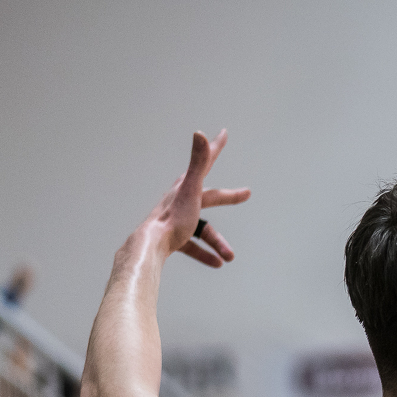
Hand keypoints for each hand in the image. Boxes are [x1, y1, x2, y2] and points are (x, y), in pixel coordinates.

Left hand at [145, 129, 249, 267]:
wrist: (150, 246)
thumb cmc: (173, 218)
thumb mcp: (191, 189)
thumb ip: (198, 162)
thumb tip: (199, 133)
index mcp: (186, 187)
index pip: (205, 163)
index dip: (216, 148)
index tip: (224, 134)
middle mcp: (181, 200)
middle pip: (210, 198)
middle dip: (228, 198)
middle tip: (246, 194)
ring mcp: (176, 220)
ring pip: (202, 230)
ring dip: (217, 242)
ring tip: (229, 256)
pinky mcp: (172, 238)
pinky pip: (192, 246)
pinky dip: (204, 253)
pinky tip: (216, 263)